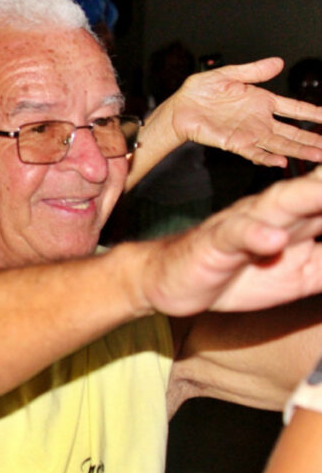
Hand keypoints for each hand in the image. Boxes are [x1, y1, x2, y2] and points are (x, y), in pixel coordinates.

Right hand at [140, 167, 321, 315]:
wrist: (165, 279)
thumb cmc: (236, 274)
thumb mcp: (300, 278)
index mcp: (299, 218)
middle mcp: (275, 212)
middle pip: (314, 193)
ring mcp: (243, 224)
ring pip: (280, 204)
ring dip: (307, 196)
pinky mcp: (212, 242)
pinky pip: (234, 234)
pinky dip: (253, 234)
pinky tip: (271, 239)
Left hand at [163, 58, 321, 166]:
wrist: (179, 108)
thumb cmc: (199, 92)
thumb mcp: (229, 74)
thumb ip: (254, 71)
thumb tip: (278, 62)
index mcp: (261, 101)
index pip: (294, 108)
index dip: (313, 113)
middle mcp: (259, 120)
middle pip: (292, 132)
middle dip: (312, 139)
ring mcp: (248, 133)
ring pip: (279, 144)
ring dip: (298, 150)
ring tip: (317, 155)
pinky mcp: (234, 144)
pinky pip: (254, 153)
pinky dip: (267, 158)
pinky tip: (281, 162)